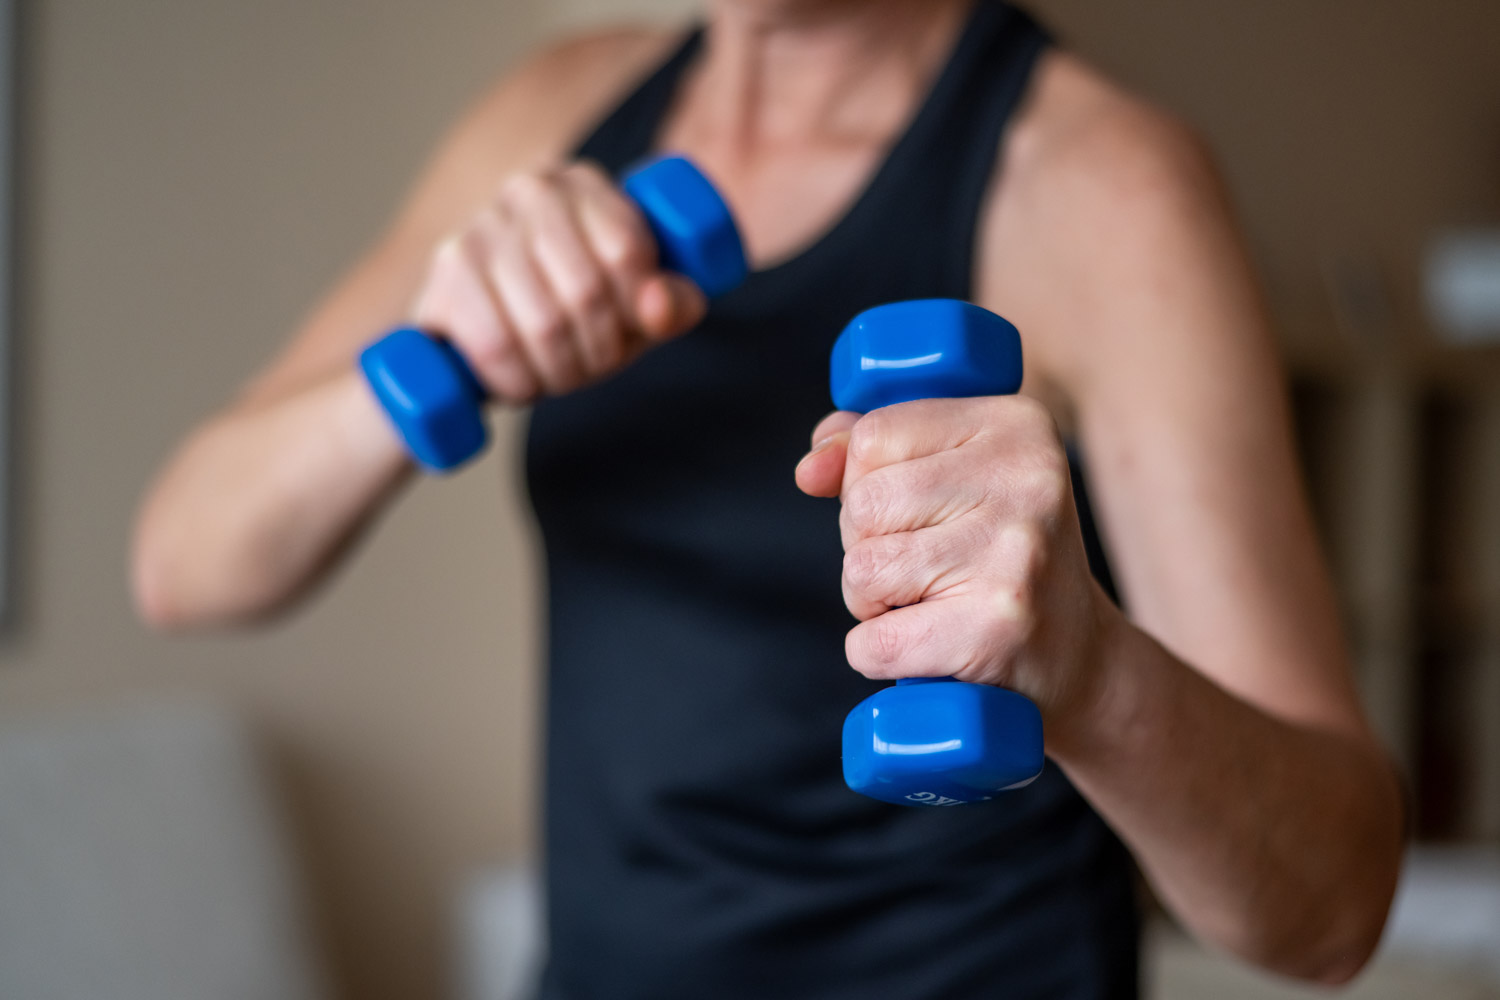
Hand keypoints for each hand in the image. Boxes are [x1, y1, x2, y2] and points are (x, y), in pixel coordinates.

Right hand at [410, 161, 706, 402]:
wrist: (480, 339)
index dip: (637, 312)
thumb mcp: (637, 309)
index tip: (629, 332)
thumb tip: (658, 306)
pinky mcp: (444, 273)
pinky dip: (518, 381)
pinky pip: (495, 345)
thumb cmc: (576, 315)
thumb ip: (671, 304)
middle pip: (586, 291)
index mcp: (583, 184)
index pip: (626, 250)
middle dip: (599, 350)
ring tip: (558, 374)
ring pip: (544, 324)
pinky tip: (520, 380)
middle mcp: (529, 191)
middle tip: (592, 365)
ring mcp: (479, 227)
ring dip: (560, 372)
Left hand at [795, 396, 1119, 737]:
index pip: (872, 436)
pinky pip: (873, 641)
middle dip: (866, 546)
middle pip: (862, 505)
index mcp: (1015, 424)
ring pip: (861, 570)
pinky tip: (928, 647)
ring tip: (933, 605)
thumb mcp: (954, 478)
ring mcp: (1014, 556)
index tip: (911, 513)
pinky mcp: (996, 629)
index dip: (864, 484)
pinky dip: (878, 656)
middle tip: (926, 569)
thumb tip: (811, 467)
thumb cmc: (997, 558)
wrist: (1079, 658)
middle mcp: (1025, 481)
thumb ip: (874, 451)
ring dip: (873, 603)